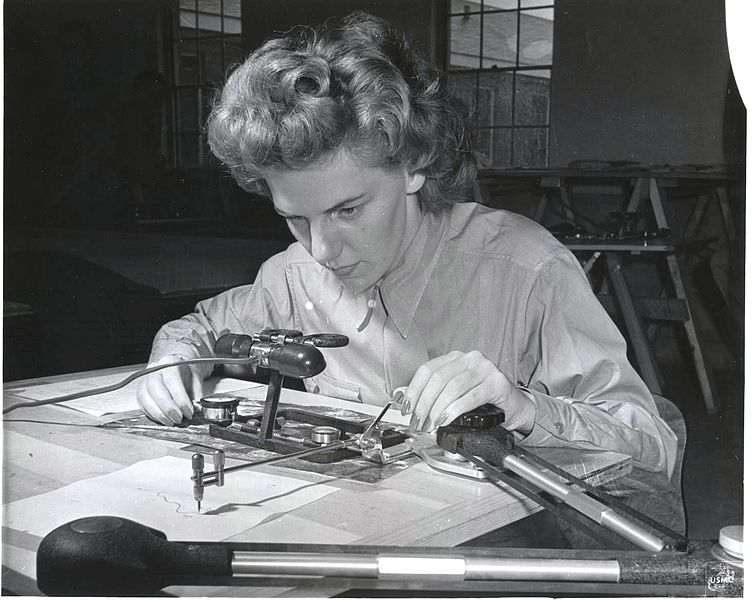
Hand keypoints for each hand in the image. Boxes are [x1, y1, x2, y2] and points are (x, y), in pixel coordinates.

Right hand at [136, 355, 202, 425]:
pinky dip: (152, 414)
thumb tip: (198, 410)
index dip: (181, 400)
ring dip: (158, 413)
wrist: (176, 367)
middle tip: (178, 419)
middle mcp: (155, 369)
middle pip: (156, 389)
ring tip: (170, 421)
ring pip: (145, 397)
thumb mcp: (196, 379)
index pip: (173, 382)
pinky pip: (142, 403)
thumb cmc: (186, 372)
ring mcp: (145, 379)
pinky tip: (162, 419)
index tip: (189, 412)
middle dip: (168, 408)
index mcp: (170, 363)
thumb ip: (197, 394)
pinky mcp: (140, 389)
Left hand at [403, 351, 534, 433]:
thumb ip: (431, 393)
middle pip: (437, 379)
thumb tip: (402, 397)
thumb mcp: (455, 394)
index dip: (413, 390)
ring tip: (430, 424)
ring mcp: (485, 368)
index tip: (406, 409)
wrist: (516, 408)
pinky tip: (446, 420)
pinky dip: (454, 410)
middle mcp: (470, 358)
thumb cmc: (485, 401)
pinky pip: (469, 397)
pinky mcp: (497, 383)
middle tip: (418, 422)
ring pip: (452, 387)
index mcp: (456, 358)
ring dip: (436, 409)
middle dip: (423, 403)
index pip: (427, 369)